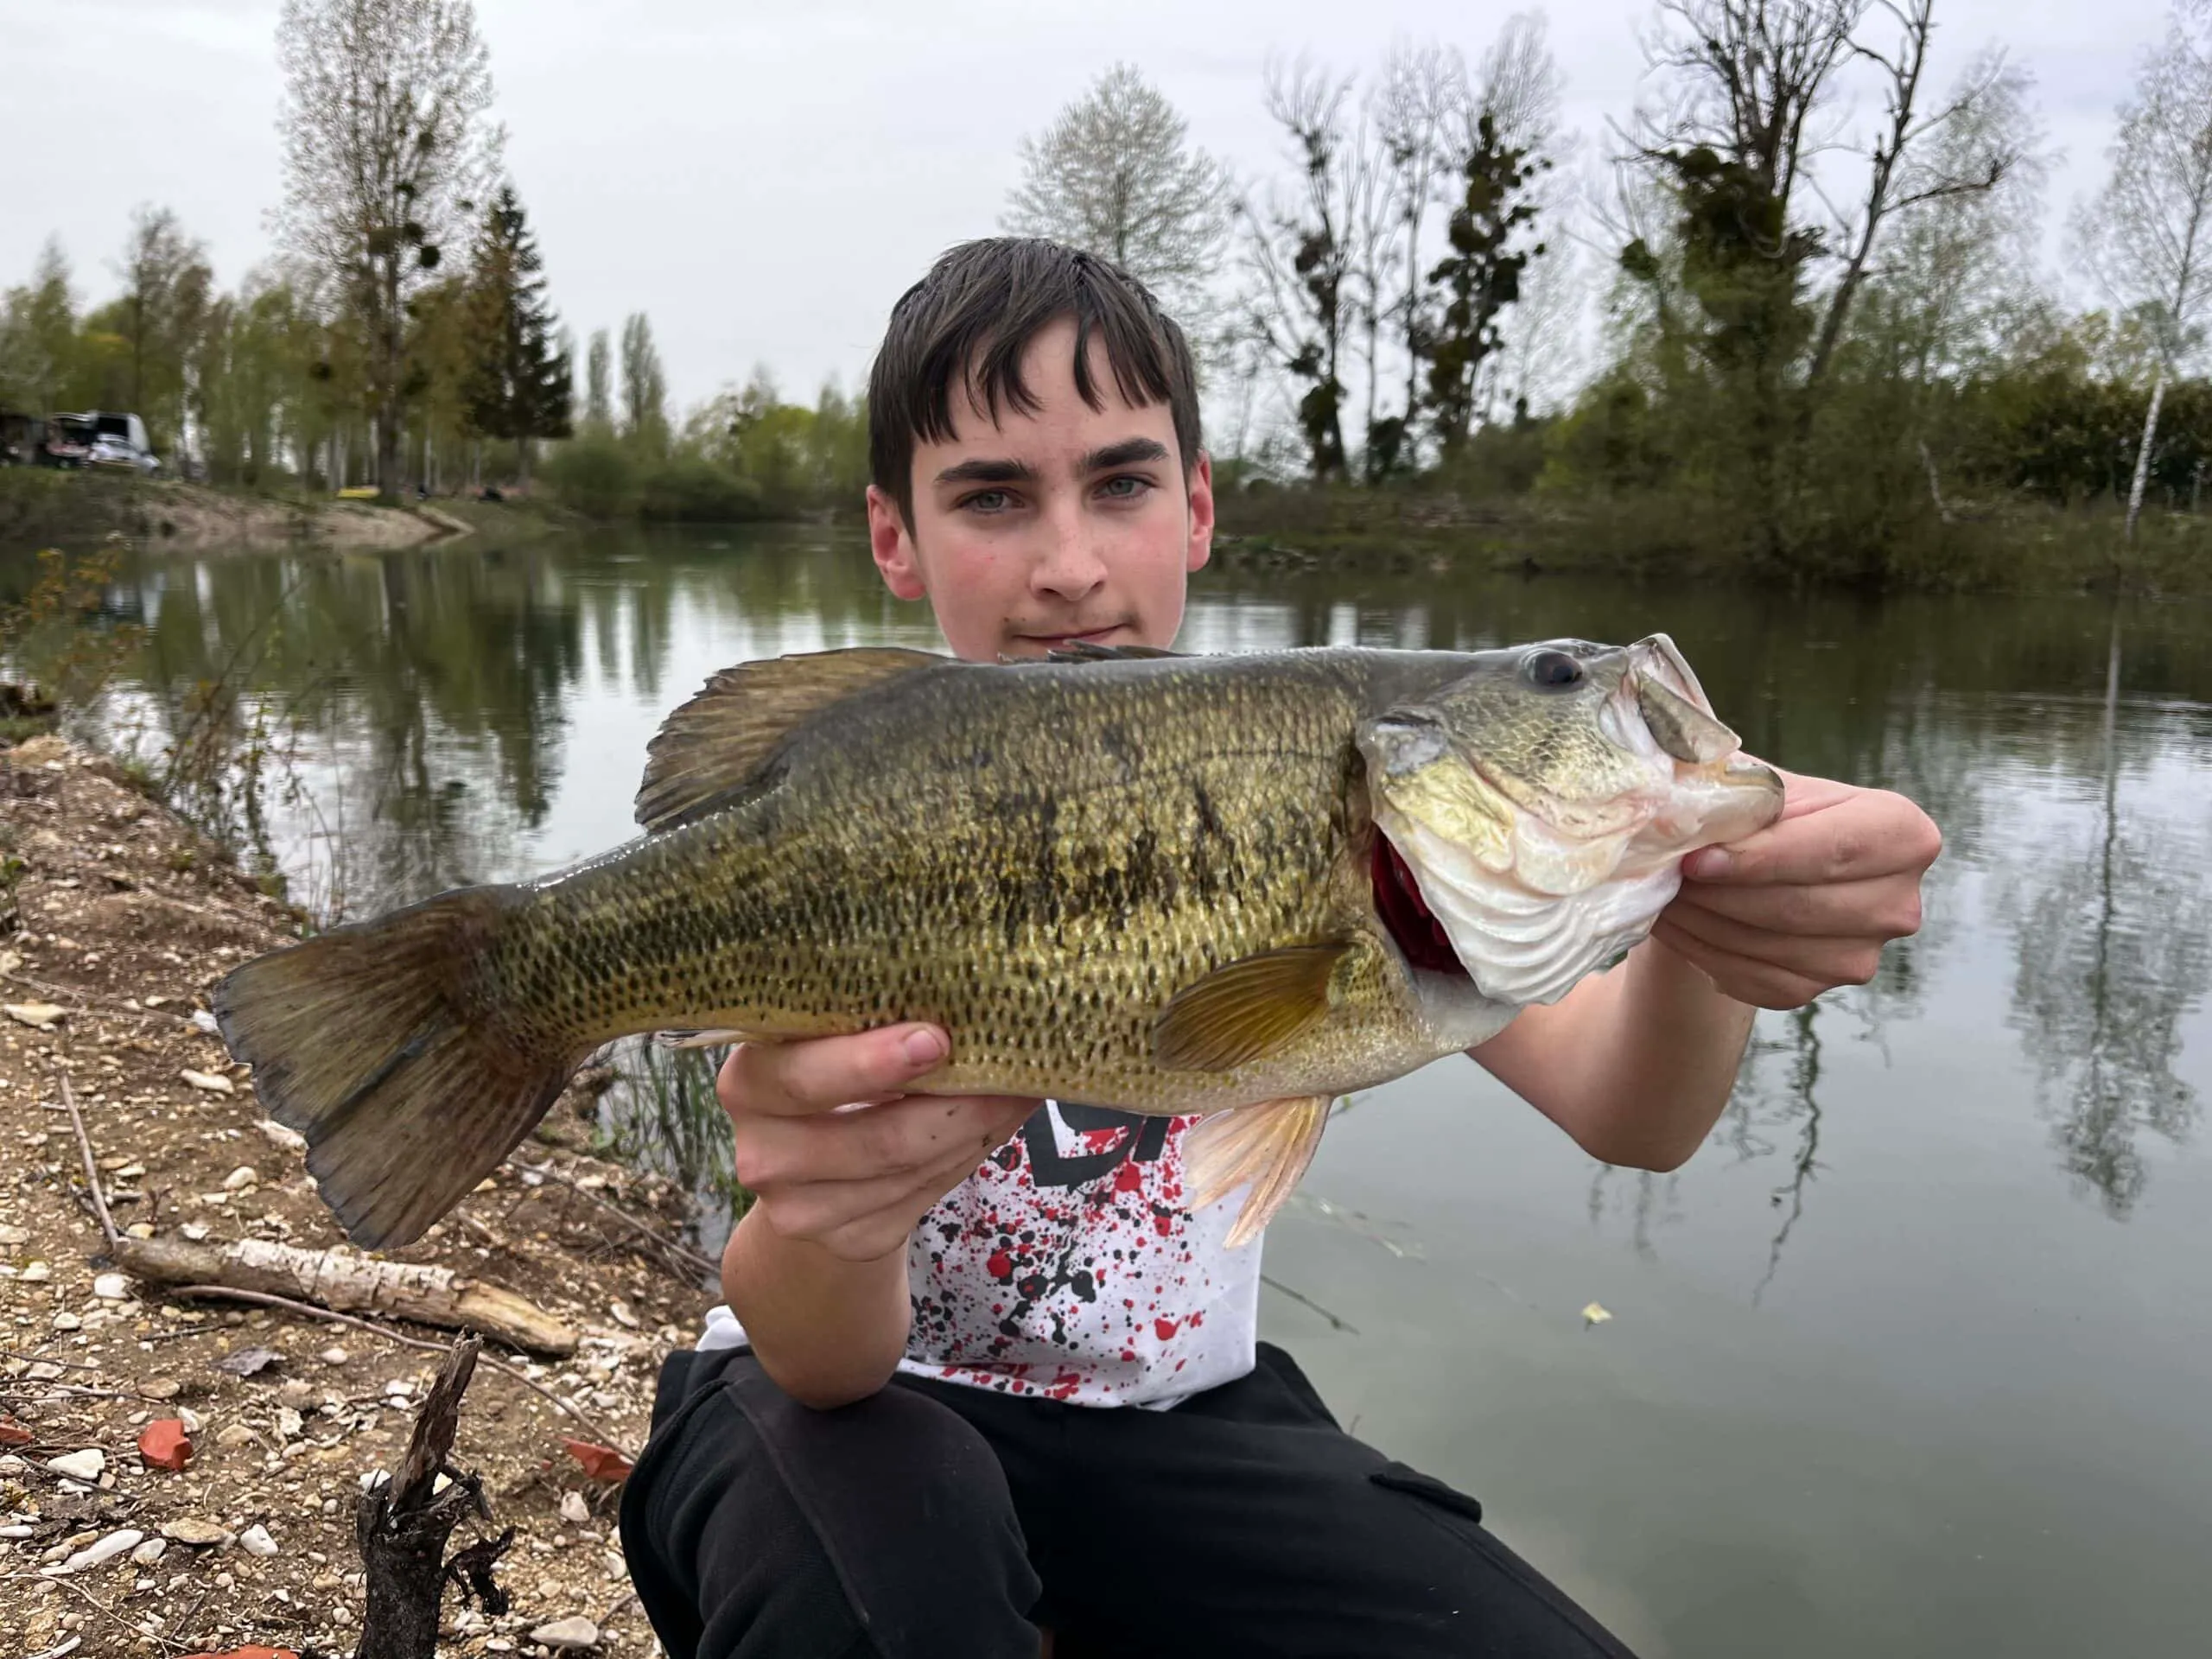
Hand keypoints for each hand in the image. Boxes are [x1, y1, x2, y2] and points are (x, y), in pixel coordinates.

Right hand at [718, 1024, 1038, 1262]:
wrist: (812, 1166)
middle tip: (1008, 1072)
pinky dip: (965, 1156)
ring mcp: (799, 1209)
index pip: (804, 1078)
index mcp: (746, 1082)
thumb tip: (968, 1005)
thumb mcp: (830, 1040)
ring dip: (974, 1129)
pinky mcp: (846, 1241)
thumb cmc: (833, 1075)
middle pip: (875, 1139)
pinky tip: (987, 1126)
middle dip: (953, 1104)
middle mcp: (762, 1154)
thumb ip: (873, 1024)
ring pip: (910, 1170)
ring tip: (1015, 1091)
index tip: (936, 1039)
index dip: (871, 1062)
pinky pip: (924, 1196)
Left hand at [1653, 769, 1940, 1010]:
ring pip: (1770, 946)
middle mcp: (1897, 902)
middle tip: (1666, 875)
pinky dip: (1703, 951)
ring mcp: (1861, 956)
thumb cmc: (1760, 811)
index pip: (1833, 850)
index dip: (1762, 858)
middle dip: (1722, 892)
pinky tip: (1675, 922)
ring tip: (1663, 893)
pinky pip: (1752, 978)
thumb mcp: (1756, 781)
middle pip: (1799, 905)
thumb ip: (1733, 786)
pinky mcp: (1816, 990)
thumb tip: (1683, 806)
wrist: (1756, 867)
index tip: (1697, 860)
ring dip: (1703, 922)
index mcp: (1901, 832)